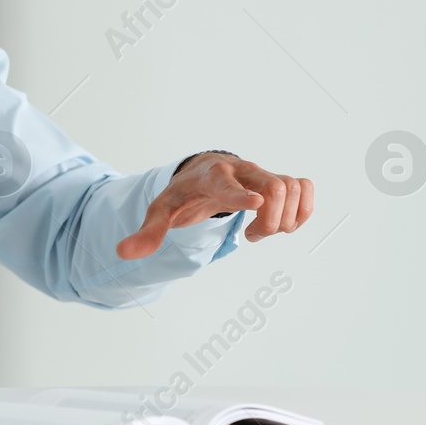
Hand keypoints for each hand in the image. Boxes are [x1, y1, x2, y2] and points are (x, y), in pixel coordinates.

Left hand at [115, 153, 312, 259]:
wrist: (201, 172)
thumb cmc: (183, 194)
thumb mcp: (162, 212)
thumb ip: (147, 233)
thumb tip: (121, 253)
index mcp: (210, 178)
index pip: (227, 182)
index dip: (241, 195)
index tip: (254, 206)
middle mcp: (241, 171)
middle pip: (272, 187)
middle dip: (269, 221)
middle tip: (250, 236)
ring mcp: (262, 174)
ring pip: (293, 188)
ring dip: (285, 219)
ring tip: (261, 231)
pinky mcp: (278, 180)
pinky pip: (304, 187)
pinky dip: (303, 210)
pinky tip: (284, 225)